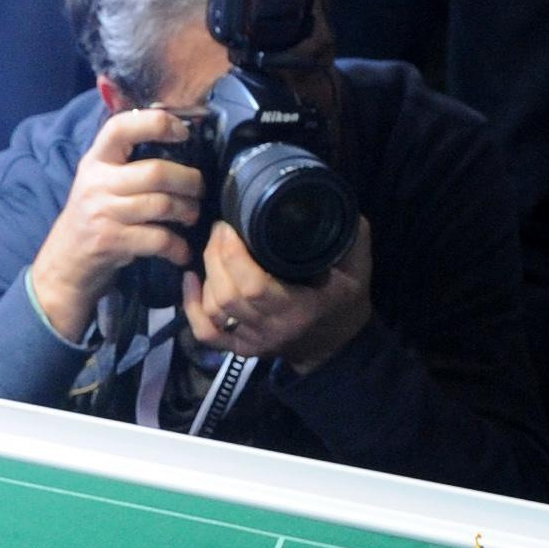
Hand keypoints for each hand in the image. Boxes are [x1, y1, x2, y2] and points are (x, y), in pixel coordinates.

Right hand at [26, 105, 205, 342]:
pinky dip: (178, 247)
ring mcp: (103, 213)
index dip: (156, 123)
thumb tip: (178, 136)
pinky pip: (159, 239)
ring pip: (162, 204)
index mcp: (95, 160)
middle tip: (199, 188)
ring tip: (192, 215)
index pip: (121, 127)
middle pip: (156, 172)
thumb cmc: (93, 215)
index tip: (183, 132)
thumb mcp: (100, 181)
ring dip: (188, 211)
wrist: (66, 262)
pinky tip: (182, 251)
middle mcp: (97, 183)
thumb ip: (127, 161)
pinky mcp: (112, 241)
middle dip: (189, 181)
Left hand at [187, 214, 372, 369]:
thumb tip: (329, 198)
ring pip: (214, 310)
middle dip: (215, 256)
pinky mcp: (239, 349)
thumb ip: (349, 237)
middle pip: (226, 294)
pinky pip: (206, 333)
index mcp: (298, 310)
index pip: (253, 286)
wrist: (337, 347)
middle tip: (220, 229)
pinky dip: (192, 306)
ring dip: (207, 275)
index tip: (230, 225)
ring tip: (213, 247)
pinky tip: (190, 279)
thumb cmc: (346, 302)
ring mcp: (252, 342)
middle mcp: (271, 329)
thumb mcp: (357, 270)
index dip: (233, 254)